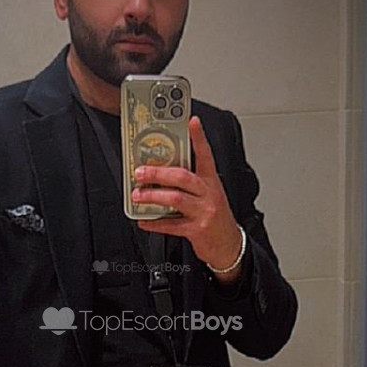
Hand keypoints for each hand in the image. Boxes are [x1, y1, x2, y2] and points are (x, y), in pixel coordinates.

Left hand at [131, 115, 242, 277]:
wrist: (229, 245)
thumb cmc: (216, 217)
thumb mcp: (209, 195)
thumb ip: (190, 183)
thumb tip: (161, 174)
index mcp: (211, 182)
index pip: (205, 155)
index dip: (199, 137)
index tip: (192, 122)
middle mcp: (209, 194)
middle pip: (183, 177)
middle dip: (158, 173)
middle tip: (140, 172)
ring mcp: (204, 212)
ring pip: (176, 198)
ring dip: (153, 196)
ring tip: (138, 195)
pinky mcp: (197, 230)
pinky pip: (172, 225)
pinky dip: (155, 223)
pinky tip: (144, 220)